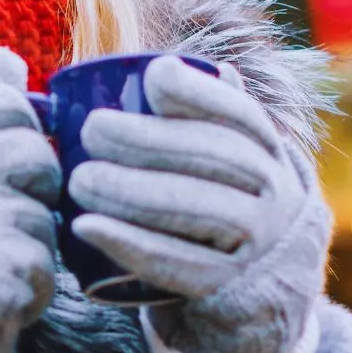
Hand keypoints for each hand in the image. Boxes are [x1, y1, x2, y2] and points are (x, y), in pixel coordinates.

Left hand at [69, 56, 330, 352]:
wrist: (264, 287)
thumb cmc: (225, 201)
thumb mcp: (232, 158)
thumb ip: (205, 116)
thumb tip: (162, 65)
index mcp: (267, 150)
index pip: (240, 114)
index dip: (200, 92)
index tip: (154, 77)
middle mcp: (272, 192)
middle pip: (213, 158)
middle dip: (149, 139)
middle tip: (92, 129)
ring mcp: (256, 242)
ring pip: (197, 210)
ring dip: (132, 192)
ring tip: (79, 179)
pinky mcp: (227, 287)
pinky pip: (178, 265)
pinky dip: (129, 244)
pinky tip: (86, 226)